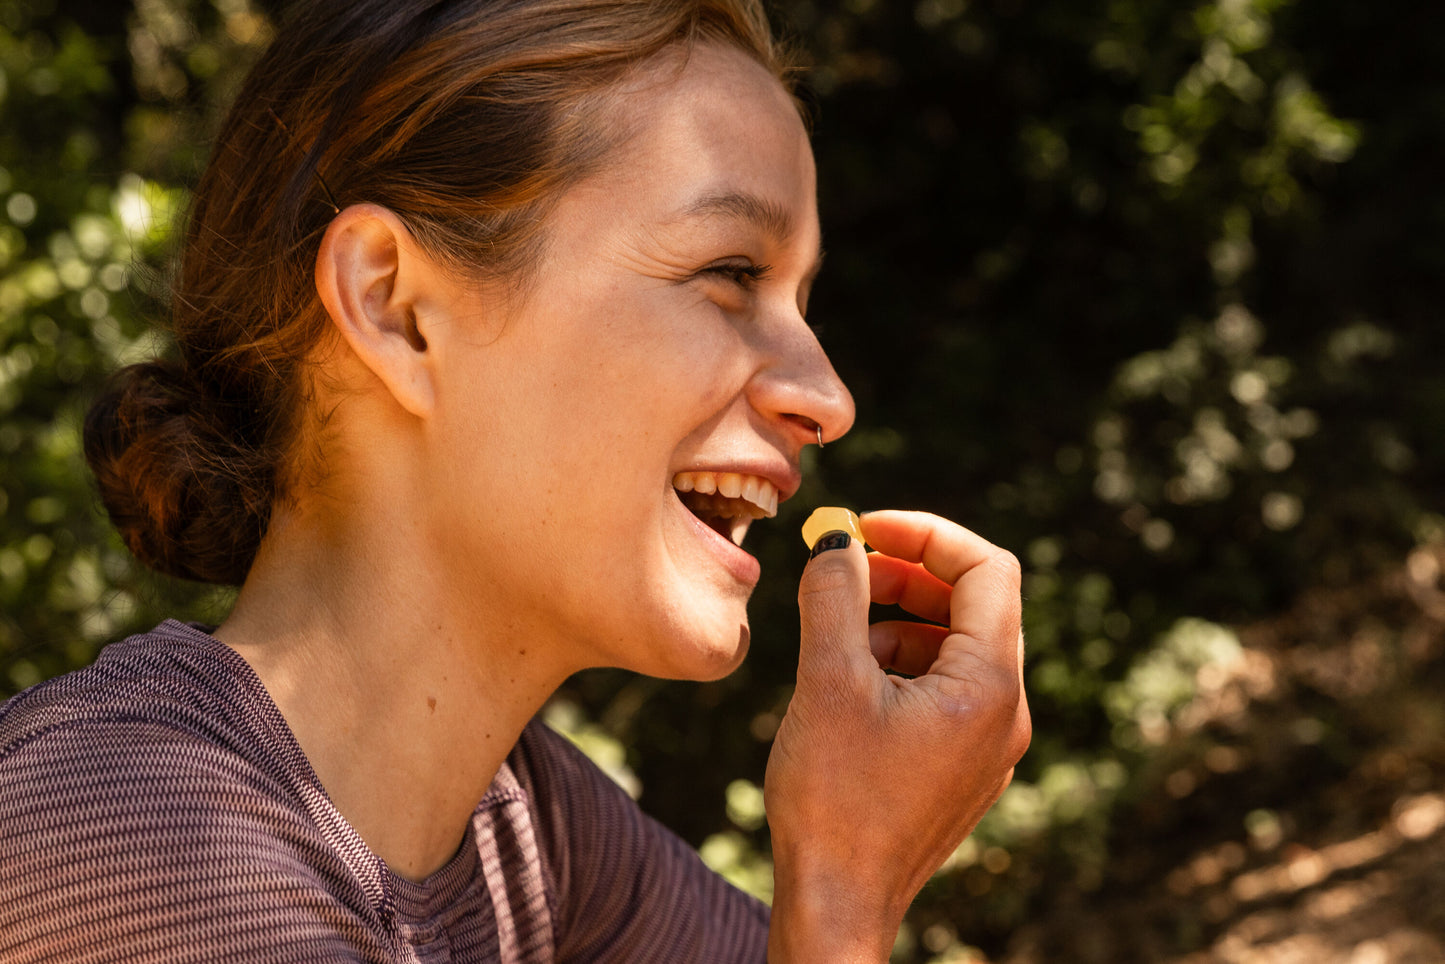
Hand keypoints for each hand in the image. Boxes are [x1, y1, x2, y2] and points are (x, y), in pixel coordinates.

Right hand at [764, 510, 1029, 962]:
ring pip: (955, 647)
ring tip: (838, 638)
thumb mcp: (828, 682)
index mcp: (990, 686)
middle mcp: (1005, 712)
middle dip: (909, 575)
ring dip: (899, 620)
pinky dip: (900, 665)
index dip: (926, 534)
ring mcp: (987, 744)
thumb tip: (838, 541)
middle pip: (975, 605)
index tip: (866, 528)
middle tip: (846, 569)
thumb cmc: (833, 798)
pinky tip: (849, 685)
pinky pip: (944, 689)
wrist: (838, 905)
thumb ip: (836, 598)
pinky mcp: (961, 766)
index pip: (988, 569)